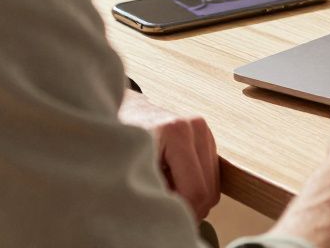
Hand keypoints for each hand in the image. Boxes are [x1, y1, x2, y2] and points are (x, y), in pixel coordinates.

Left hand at [119, 89, 219, 219]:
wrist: (121, 113)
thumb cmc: (117, 142)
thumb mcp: (129, 168)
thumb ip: (153, 191)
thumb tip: (171, 215)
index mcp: (176, 132)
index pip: (195, 191)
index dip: (181, 213)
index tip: (162, 218)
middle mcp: (195, 127)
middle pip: (208, 191)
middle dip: (188, 209)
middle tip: (162, 210)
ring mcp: (203, 130)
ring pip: (212, 186)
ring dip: (191, 198)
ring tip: (164, 191)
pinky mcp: (206, 136)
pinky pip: (210, 177)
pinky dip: (194, 186)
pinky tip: (172, 180)